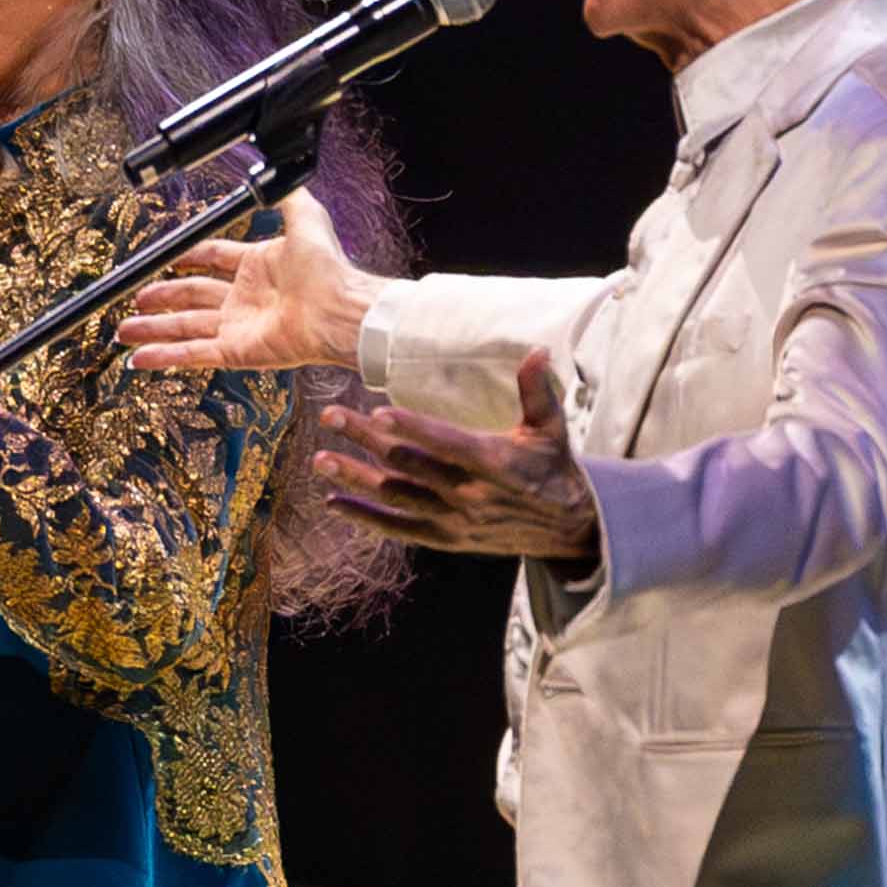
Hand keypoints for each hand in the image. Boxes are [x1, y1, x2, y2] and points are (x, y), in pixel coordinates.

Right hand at [117, 189, 379, 371]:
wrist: (338, 308)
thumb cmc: (327, 269)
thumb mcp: (306, 217)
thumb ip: (286, 196)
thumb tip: (274, 173)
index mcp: (257, 266)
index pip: (213, 259)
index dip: (188, 257)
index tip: (166, 257)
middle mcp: (244, 298)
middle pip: (191, 297)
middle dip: (160, 298)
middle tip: (135, 300)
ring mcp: (238, 327)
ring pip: (184, 328)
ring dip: (153, 330)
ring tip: (124, 331)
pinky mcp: (236, 352)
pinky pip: (193, 354)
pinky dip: (164, 357)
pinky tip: (139, 359)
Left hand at [315, 349, 597, 558]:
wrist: (566, 527)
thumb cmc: (553, 466)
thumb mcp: (551, 427)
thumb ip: (536, 389)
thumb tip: (537, 349)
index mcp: (494, 461)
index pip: (446, 442)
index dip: (412, 428)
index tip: (378, 411)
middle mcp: (469, 493)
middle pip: (408, 464)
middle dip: (366, 438)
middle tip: (330, 415)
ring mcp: (454, 519)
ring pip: (395, 496)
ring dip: (355, 477)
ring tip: (320, 458)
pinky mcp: (445, 538)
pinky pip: (397, 528)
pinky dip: (365, 517)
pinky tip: (334, 502)